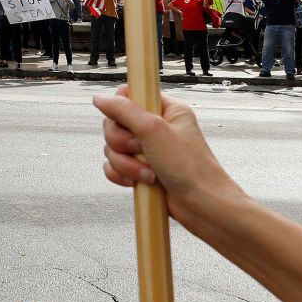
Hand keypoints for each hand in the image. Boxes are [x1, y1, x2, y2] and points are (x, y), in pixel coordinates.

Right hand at [92, 86, 244, 226]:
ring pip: (113, 148)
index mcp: (165, 110)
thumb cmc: (191, 168)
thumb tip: (100, 99)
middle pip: (115, 124)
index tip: (129, 122)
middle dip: (122, 142)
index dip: (122, 109)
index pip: (129, 96)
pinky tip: (137, 182)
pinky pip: (114, 166)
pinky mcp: (140, 169)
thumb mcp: (154, 130)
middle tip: (140, 149)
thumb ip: (123, 110)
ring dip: (125, 163)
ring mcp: (147, 150)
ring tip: (147, 173)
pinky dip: (122, 175)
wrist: (202, 206)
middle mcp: (155, 128)